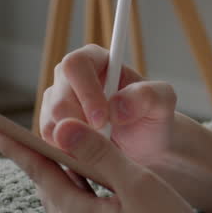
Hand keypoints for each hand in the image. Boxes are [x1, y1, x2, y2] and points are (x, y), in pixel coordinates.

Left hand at [0, 118, 211, 212]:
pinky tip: (109, 206)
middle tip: (35, 145)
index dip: (19, 151)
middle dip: (45, 168)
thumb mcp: (139, 185)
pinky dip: (90, 210)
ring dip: (69, 189)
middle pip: (54, 196)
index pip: (42, 175)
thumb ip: (100, 155)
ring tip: (73, 168)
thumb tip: (62, 128)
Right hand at [40, 44, 178, 167]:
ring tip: (104, 145)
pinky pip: (48, 141)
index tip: (102, 119)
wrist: (145, 146)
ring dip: (76, 140)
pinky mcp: (50, 126)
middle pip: (57, 97)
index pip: (76, 65)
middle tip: (103, 139)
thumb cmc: (153, 117)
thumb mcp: (163, 102)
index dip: (85, 91)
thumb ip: (148, 95)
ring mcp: (56, 102)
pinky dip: (69, 151)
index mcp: (96, 59)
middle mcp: (70, 77)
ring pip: (50, 121)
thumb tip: (117, 104)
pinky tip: (92, 152)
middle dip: (79, 122)